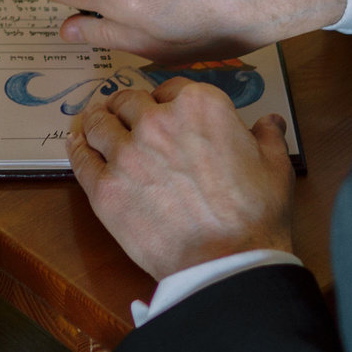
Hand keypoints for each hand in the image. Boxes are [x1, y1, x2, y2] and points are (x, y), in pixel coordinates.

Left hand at [68, 81, 295, 278]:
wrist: (226, 262)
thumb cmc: (254, 216)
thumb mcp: (274, 166)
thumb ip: (268, 135)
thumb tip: (269, 122)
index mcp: (200, 106)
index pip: (170, 88)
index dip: (165, 100)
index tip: (162, 109)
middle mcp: (157, 121)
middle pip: (129, 100)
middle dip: (127, 107)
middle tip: (123, 113)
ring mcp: (126, 154)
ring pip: (99, 123)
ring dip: (97, 119)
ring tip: (94, 121)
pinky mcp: (105, 188)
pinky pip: (81, 157)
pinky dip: (77, 146)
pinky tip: (76, 142)